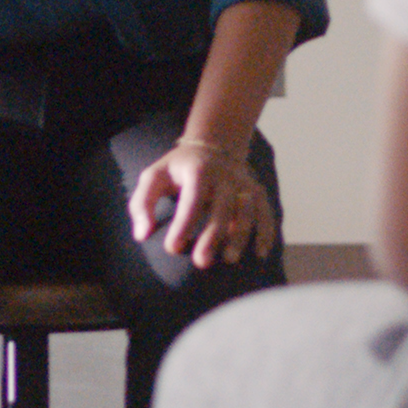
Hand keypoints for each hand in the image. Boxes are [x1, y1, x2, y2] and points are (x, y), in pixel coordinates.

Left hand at [130, 138, 275, 269]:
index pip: (192, 199)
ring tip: (230, 260)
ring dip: (240, 236)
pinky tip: (260, 254)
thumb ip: (142, 204)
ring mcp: (244, 184)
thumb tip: (142, 234)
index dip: (183, 224)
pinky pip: (265, 212)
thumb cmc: (178, 169)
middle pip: (222, 207)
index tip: (172, 248)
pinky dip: (265, 233)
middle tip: (201, 262)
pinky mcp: (257, 192)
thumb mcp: (154, 177)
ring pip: (247, 211)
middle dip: (213, 236)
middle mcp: (225, 176)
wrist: (214, 145)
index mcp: (198, 170)